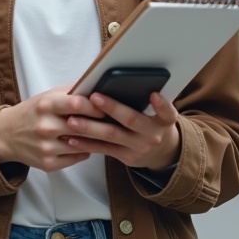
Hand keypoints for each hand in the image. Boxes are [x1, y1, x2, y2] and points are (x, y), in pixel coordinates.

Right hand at [0, 85, 106, 171]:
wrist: (6, 135)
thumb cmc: (32, 112)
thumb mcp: (47, 96)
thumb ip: (71, 91)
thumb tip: (97, 86)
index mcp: (46, 105)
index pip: (77, 104)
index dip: (95, 105)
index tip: (106, 107)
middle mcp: (45, 126)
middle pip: (83, 126)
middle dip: (100, 124)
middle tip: (111, 122)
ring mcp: (46, 147)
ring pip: (83, 144)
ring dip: (94, 139)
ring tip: (101, 134)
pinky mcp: (47, 163)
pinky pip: (76, 158)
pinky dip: (84, 151)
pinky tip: (85, 145)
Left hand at [62, 92, 180, 170]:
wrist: (163, 154)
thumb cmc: (155, 123)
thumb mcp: (161, 114)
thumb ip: (149, 102)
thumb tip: (122, 80)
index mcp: (164, 121)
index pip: (167, 112)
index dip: (161, 104)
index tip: (153, 94)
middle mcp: (152, 135)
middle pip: (131, 120)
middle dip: (111, 108)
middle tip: (93, 97)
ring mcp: (138, 148)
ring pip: (112, 136)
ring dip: (90, 128)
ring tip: (72, 121)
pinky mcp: (125, 158)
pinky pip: (103, 149)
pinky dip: (87, 144)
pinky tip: (71, 138)